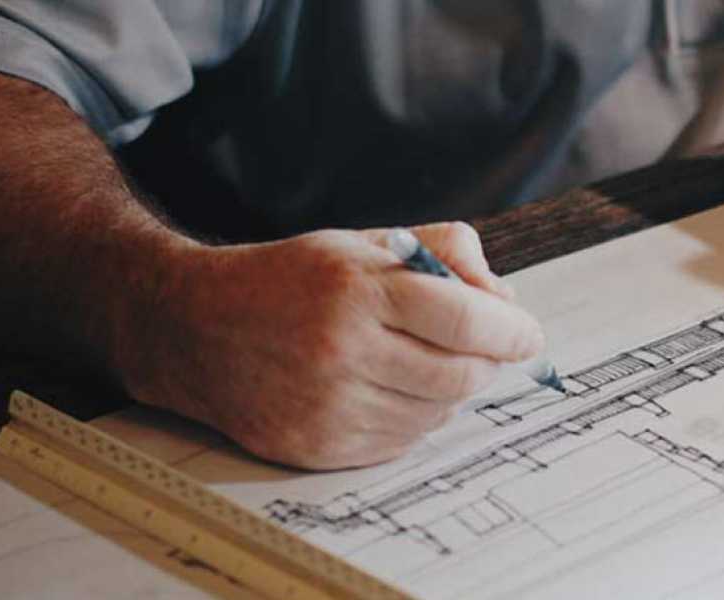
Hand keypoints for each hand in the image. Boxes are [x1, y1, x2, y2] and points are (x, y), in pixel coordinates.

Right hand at [111, 222, 542, 469]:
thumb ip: (442, 251)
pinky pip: (400, 442)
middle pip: (461, 374)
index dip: (512, 331)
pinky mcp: (317, 446)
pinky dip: (412, 418)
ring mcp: (329, 405)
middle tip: (481, 347)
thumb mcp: (362, 242)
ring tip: (420, 361)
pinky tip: (389, 389)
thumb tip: (505, 298)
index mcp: (357, 289)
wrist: (195, 329)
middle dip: (485, 362)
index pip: (467, 321)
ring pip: (436, 413)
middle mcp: (342, 350)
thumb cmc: (289, 279)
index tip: (528, 335)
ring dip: (448, 391)